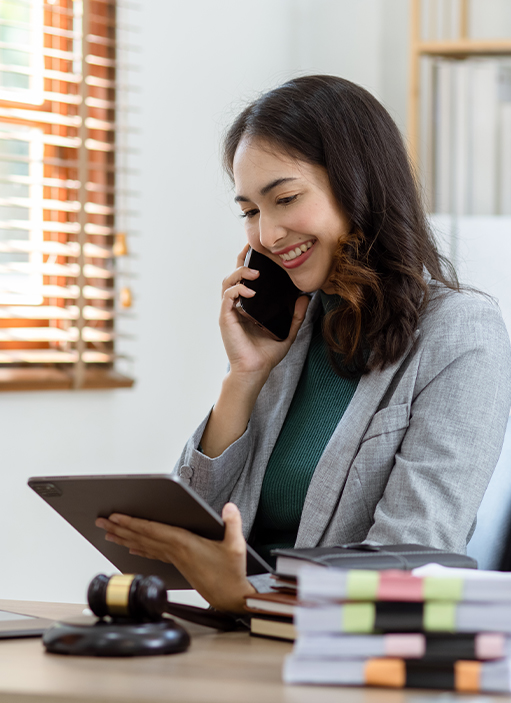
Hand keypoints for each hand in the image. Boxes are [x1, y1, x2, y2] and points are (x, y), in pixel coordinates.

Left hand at [95, 502, 255, 613]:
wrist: (231, 598)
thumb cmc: (231, 574)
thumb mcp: (236, 546)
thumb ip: (233, 523)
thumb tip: (229, 507)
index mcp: (185, 544)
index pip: (153, 530)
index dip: (133, 522)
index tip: (116, 516)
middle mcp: (175, 552)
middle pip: (142, 537)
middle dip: (120, 528)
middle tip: (101, 521)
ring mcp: (175, 559)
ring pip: (144, 545)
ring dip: (125, 538)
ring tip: (109, 532)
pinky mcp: (178, 564)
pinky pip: (153, 553)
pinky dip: (139, 548)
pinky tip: (130, 547)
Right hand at [220, 243, 309, 381]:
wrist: (255, 370)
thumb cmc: (267, 354)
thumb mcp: (287, 332)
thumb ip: (296, 315)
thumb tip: (305, 297)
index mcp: (249, 306)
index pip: (246, 279)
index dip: (249, 263)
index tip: (257, 250)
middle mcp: (237, 306)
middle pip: (234, 275)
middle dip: (241, 259)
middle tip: (251, 248)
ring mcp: (230, 311)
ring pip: (228, 282)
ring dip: (240, 273)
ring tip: (254, 272)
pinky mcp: (226, 318)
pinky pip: (228, 297)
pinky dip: (238, 290)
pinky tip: (250, 291)